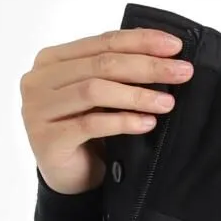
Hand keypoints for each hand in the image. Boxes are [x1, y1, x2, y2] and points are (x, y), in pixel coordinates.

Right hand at [19, 27, 194, 195]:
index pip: (102, 42)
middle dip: (147, 66)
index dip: (141, 41)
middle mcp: (40, 79)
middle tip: (182, 72)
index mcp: (53, 60)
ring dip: (136, 95)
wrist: (70, 179)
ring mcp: (38, 108)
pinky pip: (90, 124)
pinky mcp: (48, 138)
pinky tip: (147, 124)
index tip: (175, 45)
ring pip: (94, 90)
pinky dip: (123, 122)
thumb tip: (166, 55)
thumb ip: (117, 74)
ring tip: (167, 102)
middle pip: (102, 64)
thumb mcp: (102, 98)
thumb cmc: (88, 134)